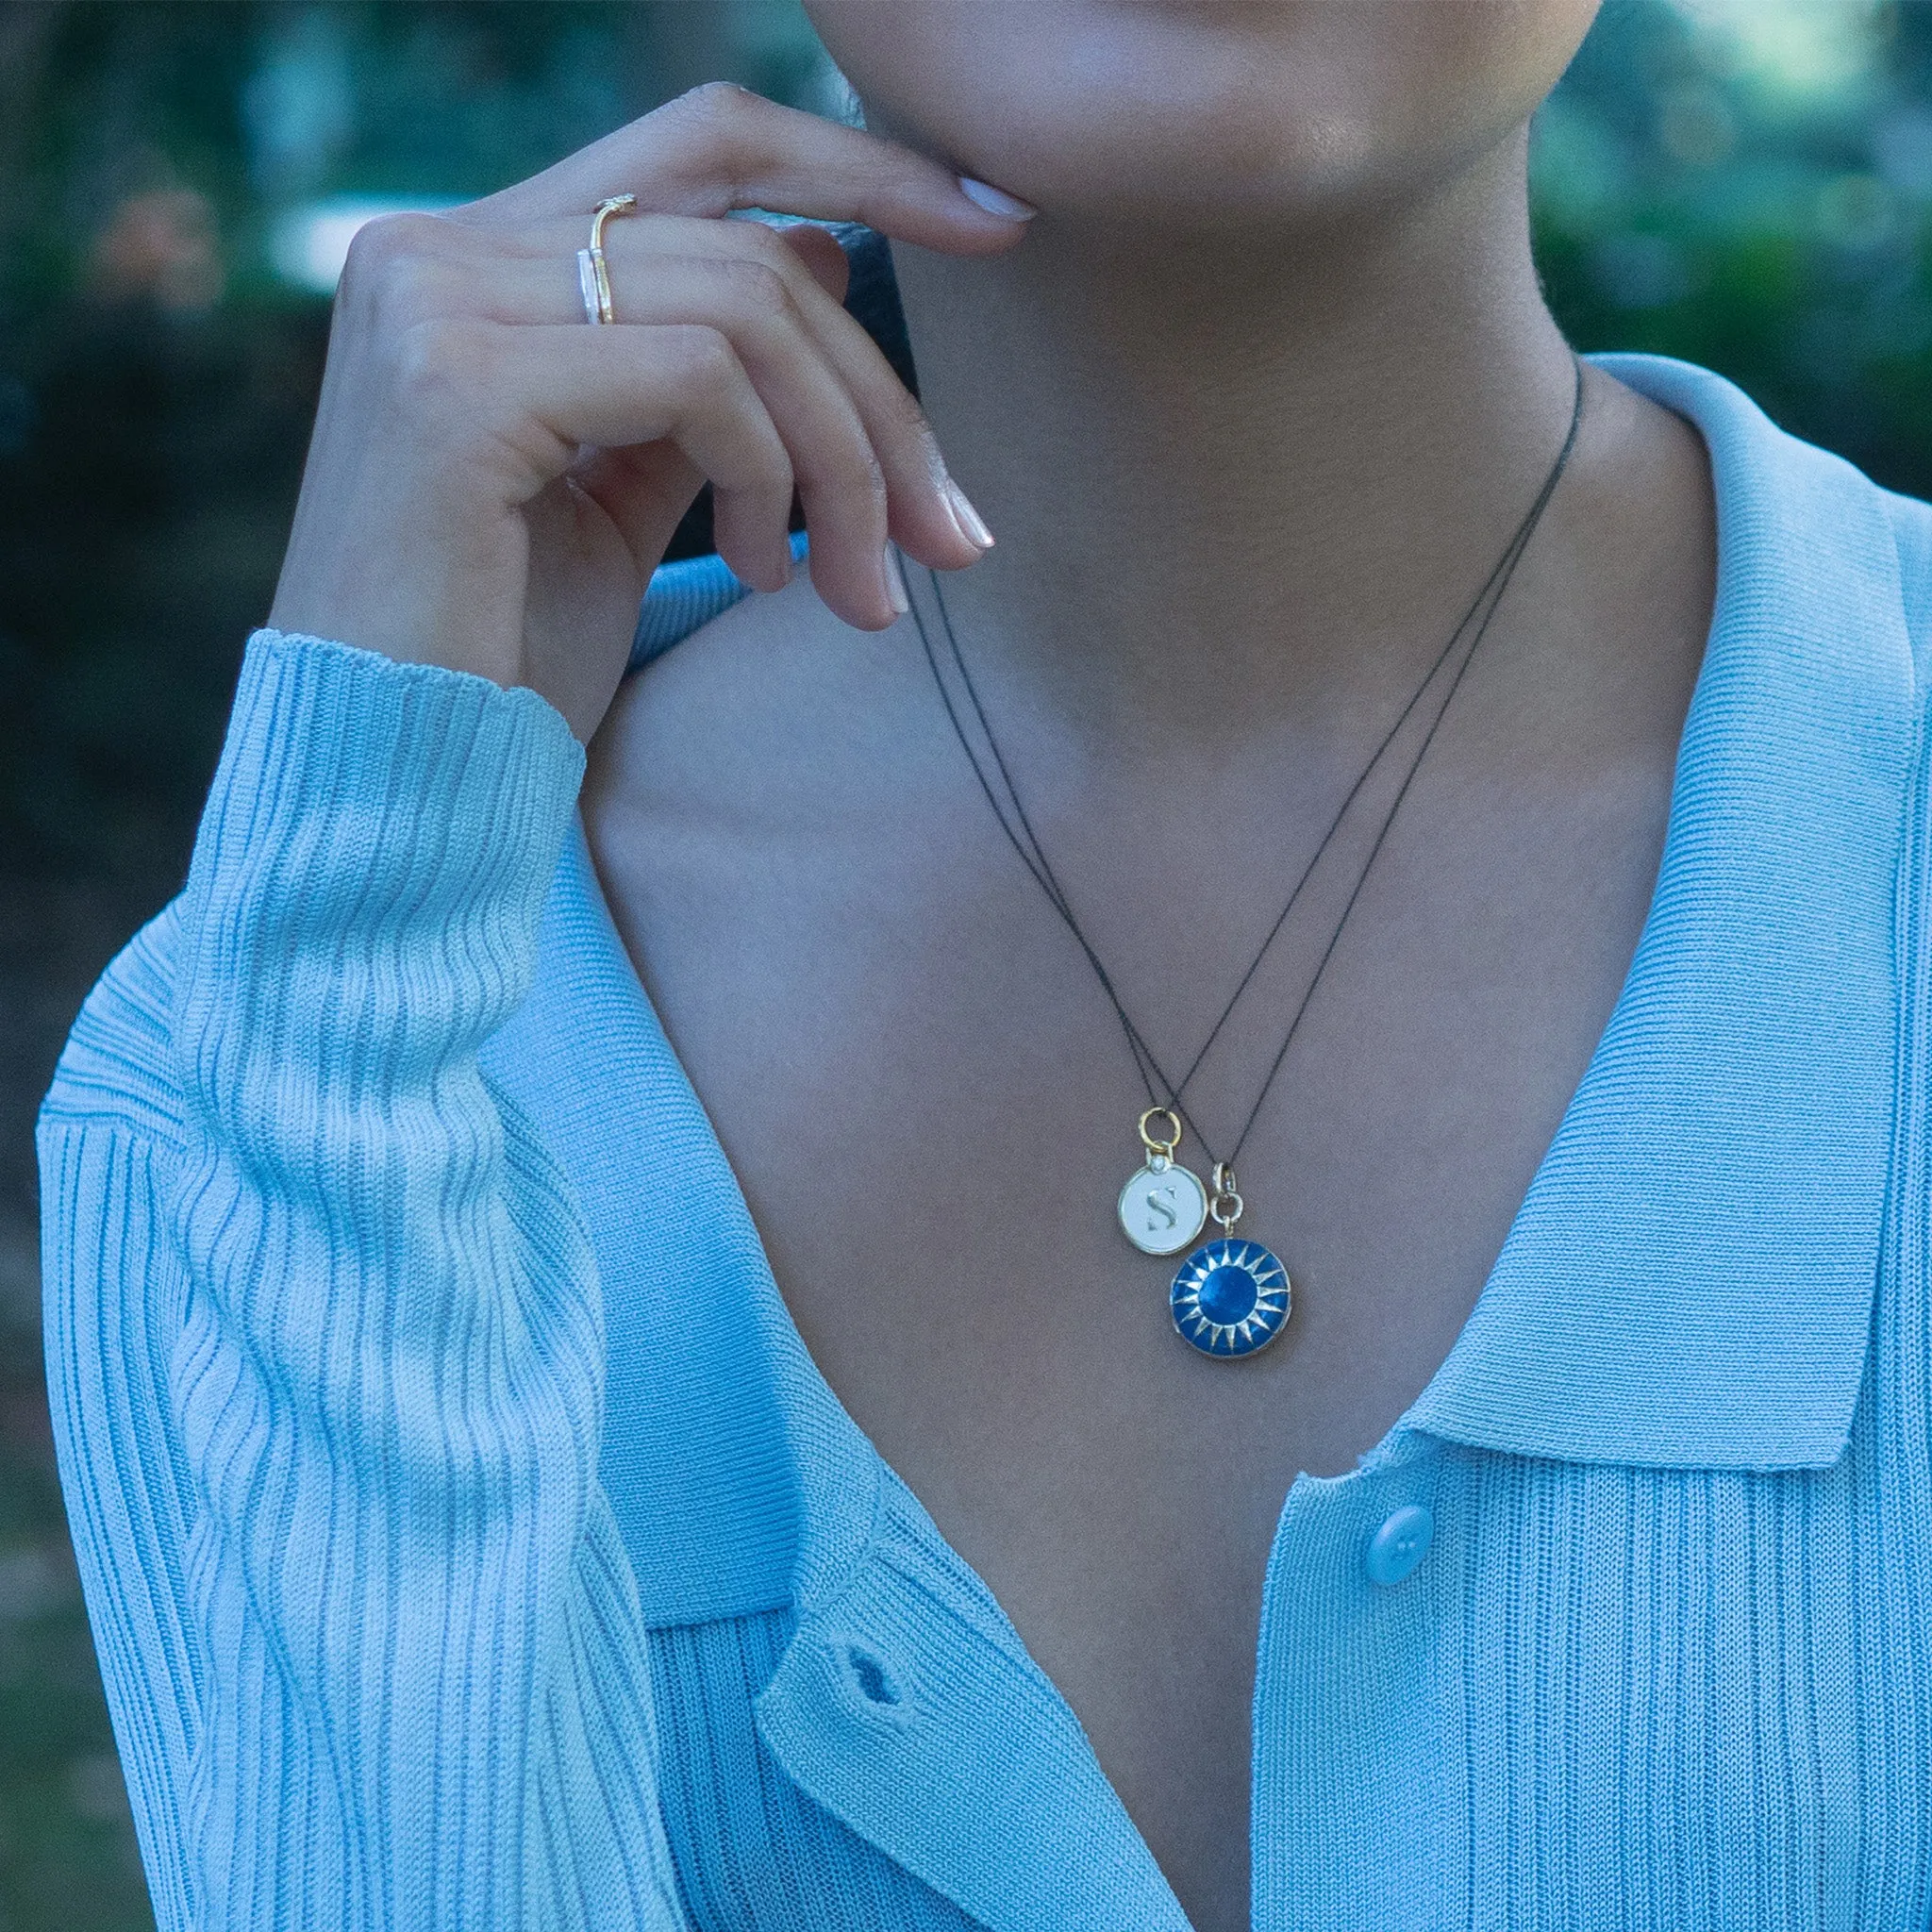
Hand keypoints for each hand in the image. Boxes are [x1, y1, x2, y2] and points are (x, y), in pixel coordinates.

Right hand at [267, 83, 1028, 739]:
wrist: (402, 778)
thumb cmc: (509, 658)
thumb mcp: (628, 495)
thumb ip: (705, 373)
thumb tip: (825, 255)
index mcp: (475, 260)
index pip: (704, 145)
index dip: (862, 165)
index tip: (998, 228)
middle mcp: (438, 248)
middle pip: (753, 247)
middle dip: (881, 402)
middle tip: (950, 538)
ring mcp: (434, 299)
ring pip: (747, 307)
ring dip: (846, 463)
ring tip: (862, 592)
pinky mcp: (455, 381)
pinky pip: (700, 376)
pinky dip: (770, 475)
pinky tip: (761, 577)